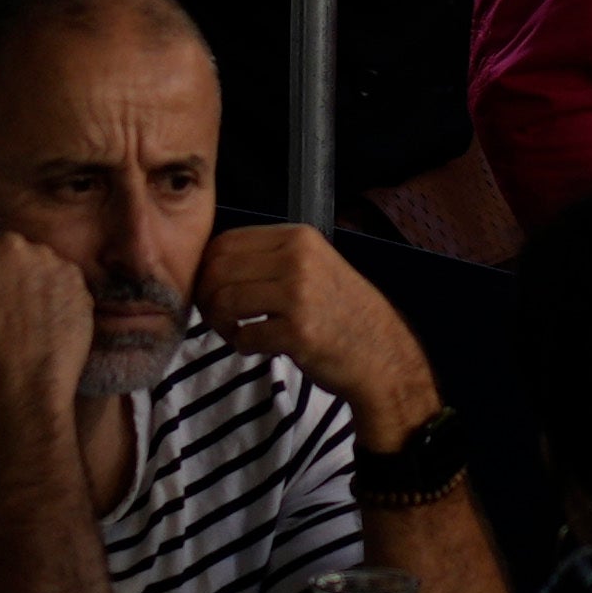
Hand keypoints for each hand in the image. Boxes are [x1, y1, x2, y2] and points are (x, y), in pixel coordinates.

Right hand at [0, 225, 98, 439]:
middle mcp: (8, 243)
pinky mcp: (74, 275)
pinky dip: (55, 293)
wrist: (22, 387)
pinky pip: (60, 277)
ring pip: (34, 260)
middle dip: (0, 271)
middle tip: (1, 312)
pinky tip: (45, 323)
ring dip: (29, 280)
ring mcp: (46, 258)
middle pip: (2, 248)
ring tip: (25, 321)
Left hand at [194, 219, 433, 435]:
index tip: (215, 291)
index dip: (207, 269)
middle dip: (208, 298)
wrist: (383, 354)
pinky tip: (257, 347)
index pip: (225, 242)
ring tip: (236, 332)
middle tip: (219, 317)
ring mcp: (299, 295)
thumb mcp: (314, 266)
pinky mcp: (298, 331)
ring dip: (221, 324)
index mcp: (298, 237)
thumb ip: (270, 257)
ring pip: (224, 301)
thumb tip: (211, 263)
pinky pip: (244, 336)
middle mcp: (298, 259)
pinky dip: (242, 346)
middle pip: (218, 270)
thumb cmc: (342, 313)